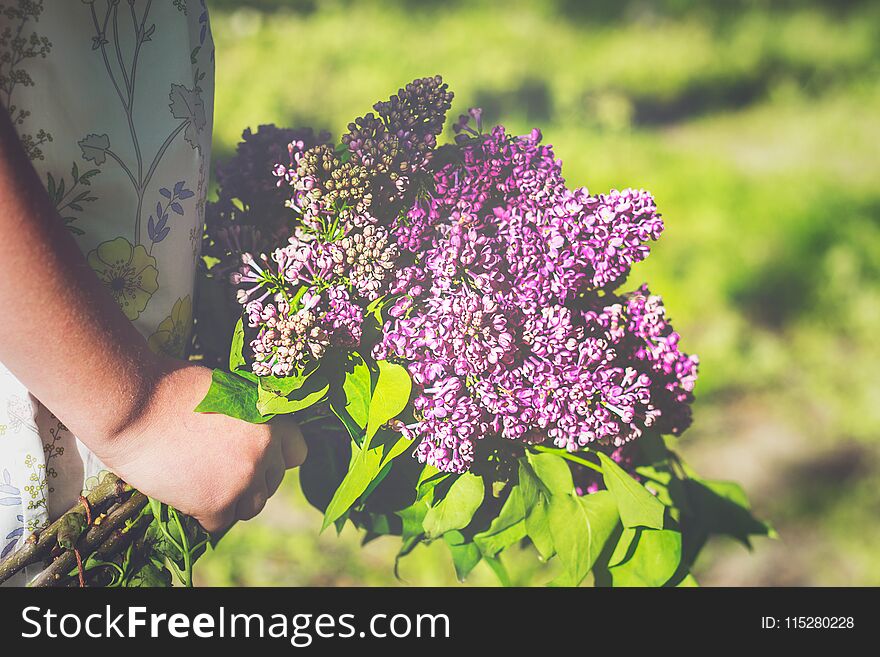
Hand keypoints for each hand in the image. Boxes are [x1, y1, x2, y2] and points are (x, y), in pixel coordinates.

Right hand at [92, 358, 306, 532]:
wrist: (130, 404)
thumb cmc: (167, 387)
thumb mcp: (223, 390)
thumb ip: (245, 415)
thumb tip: (249, 432)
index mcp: (271, 418)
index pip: (296, 453)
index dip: (275, 458)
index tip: (255, 459)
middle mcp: (265, 450)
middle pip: (272, 483)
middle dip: (250, 481)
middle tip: (217, 472)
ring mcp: (243, 479)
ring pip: (251, 508)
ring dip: (231, 501)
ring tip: (202, 484)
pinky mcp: (215, 503)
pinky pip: (220, 523)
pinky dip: (203, 515)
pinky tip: (184, 495)